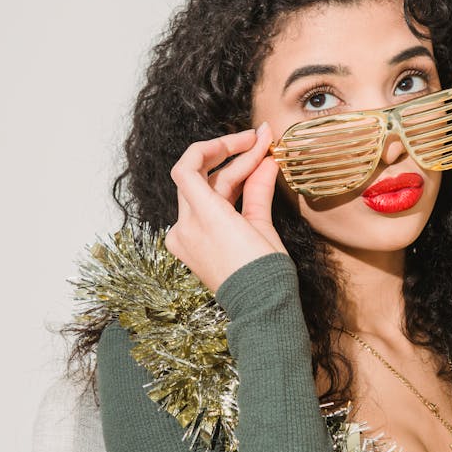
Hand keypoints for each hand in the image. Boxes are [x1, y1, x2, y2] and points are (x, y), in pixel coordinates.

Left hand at [164, 123, 287, 292]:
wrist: (260, 312)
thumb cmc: (266, 274)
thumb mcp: (264, 226)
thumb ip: (259, 188)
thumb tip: (267, 159)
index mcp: (204, 221)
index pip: (188, 167)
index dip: (213, 146)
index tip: (244, 139)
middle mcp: (185, 229)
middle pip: (202, 178)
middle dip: (232, 158)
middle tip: (260, 144)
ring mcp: (184, 240)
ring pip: (202, 194)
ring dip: (230, 176)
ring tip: (261, 160)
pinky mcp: (189, 248)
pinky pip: (201, 212)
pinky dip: (221, 197)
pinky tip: (247, 184)